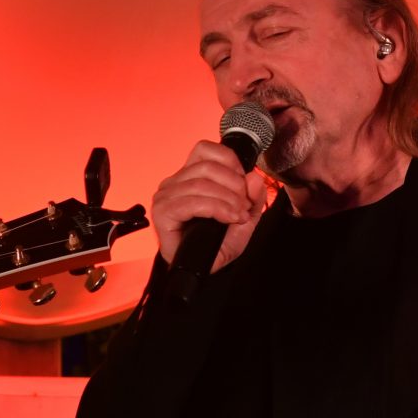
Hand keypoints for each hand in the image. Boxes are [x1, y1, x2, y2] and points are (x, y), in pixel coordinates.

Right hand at [152, 139, 268, 272]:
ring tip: (238, 215)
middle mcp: (173, 183)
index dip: (229, 160)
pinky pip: (192, 202)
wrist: (204, 268)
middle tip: (244, 205)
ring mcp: (165, 197)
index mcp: (188, 176)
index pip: (204, 149)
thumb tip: (254, 177)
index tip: (243, 183)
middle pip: (207, 167)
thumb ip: (253, 196)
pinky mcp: (163, 213)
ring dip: (228, 199)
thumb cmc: (216, 243)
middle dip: (234, 185)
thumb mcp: (245, 216)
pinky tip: (228, 218)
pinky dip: (216, 208)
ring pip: (201, 183)